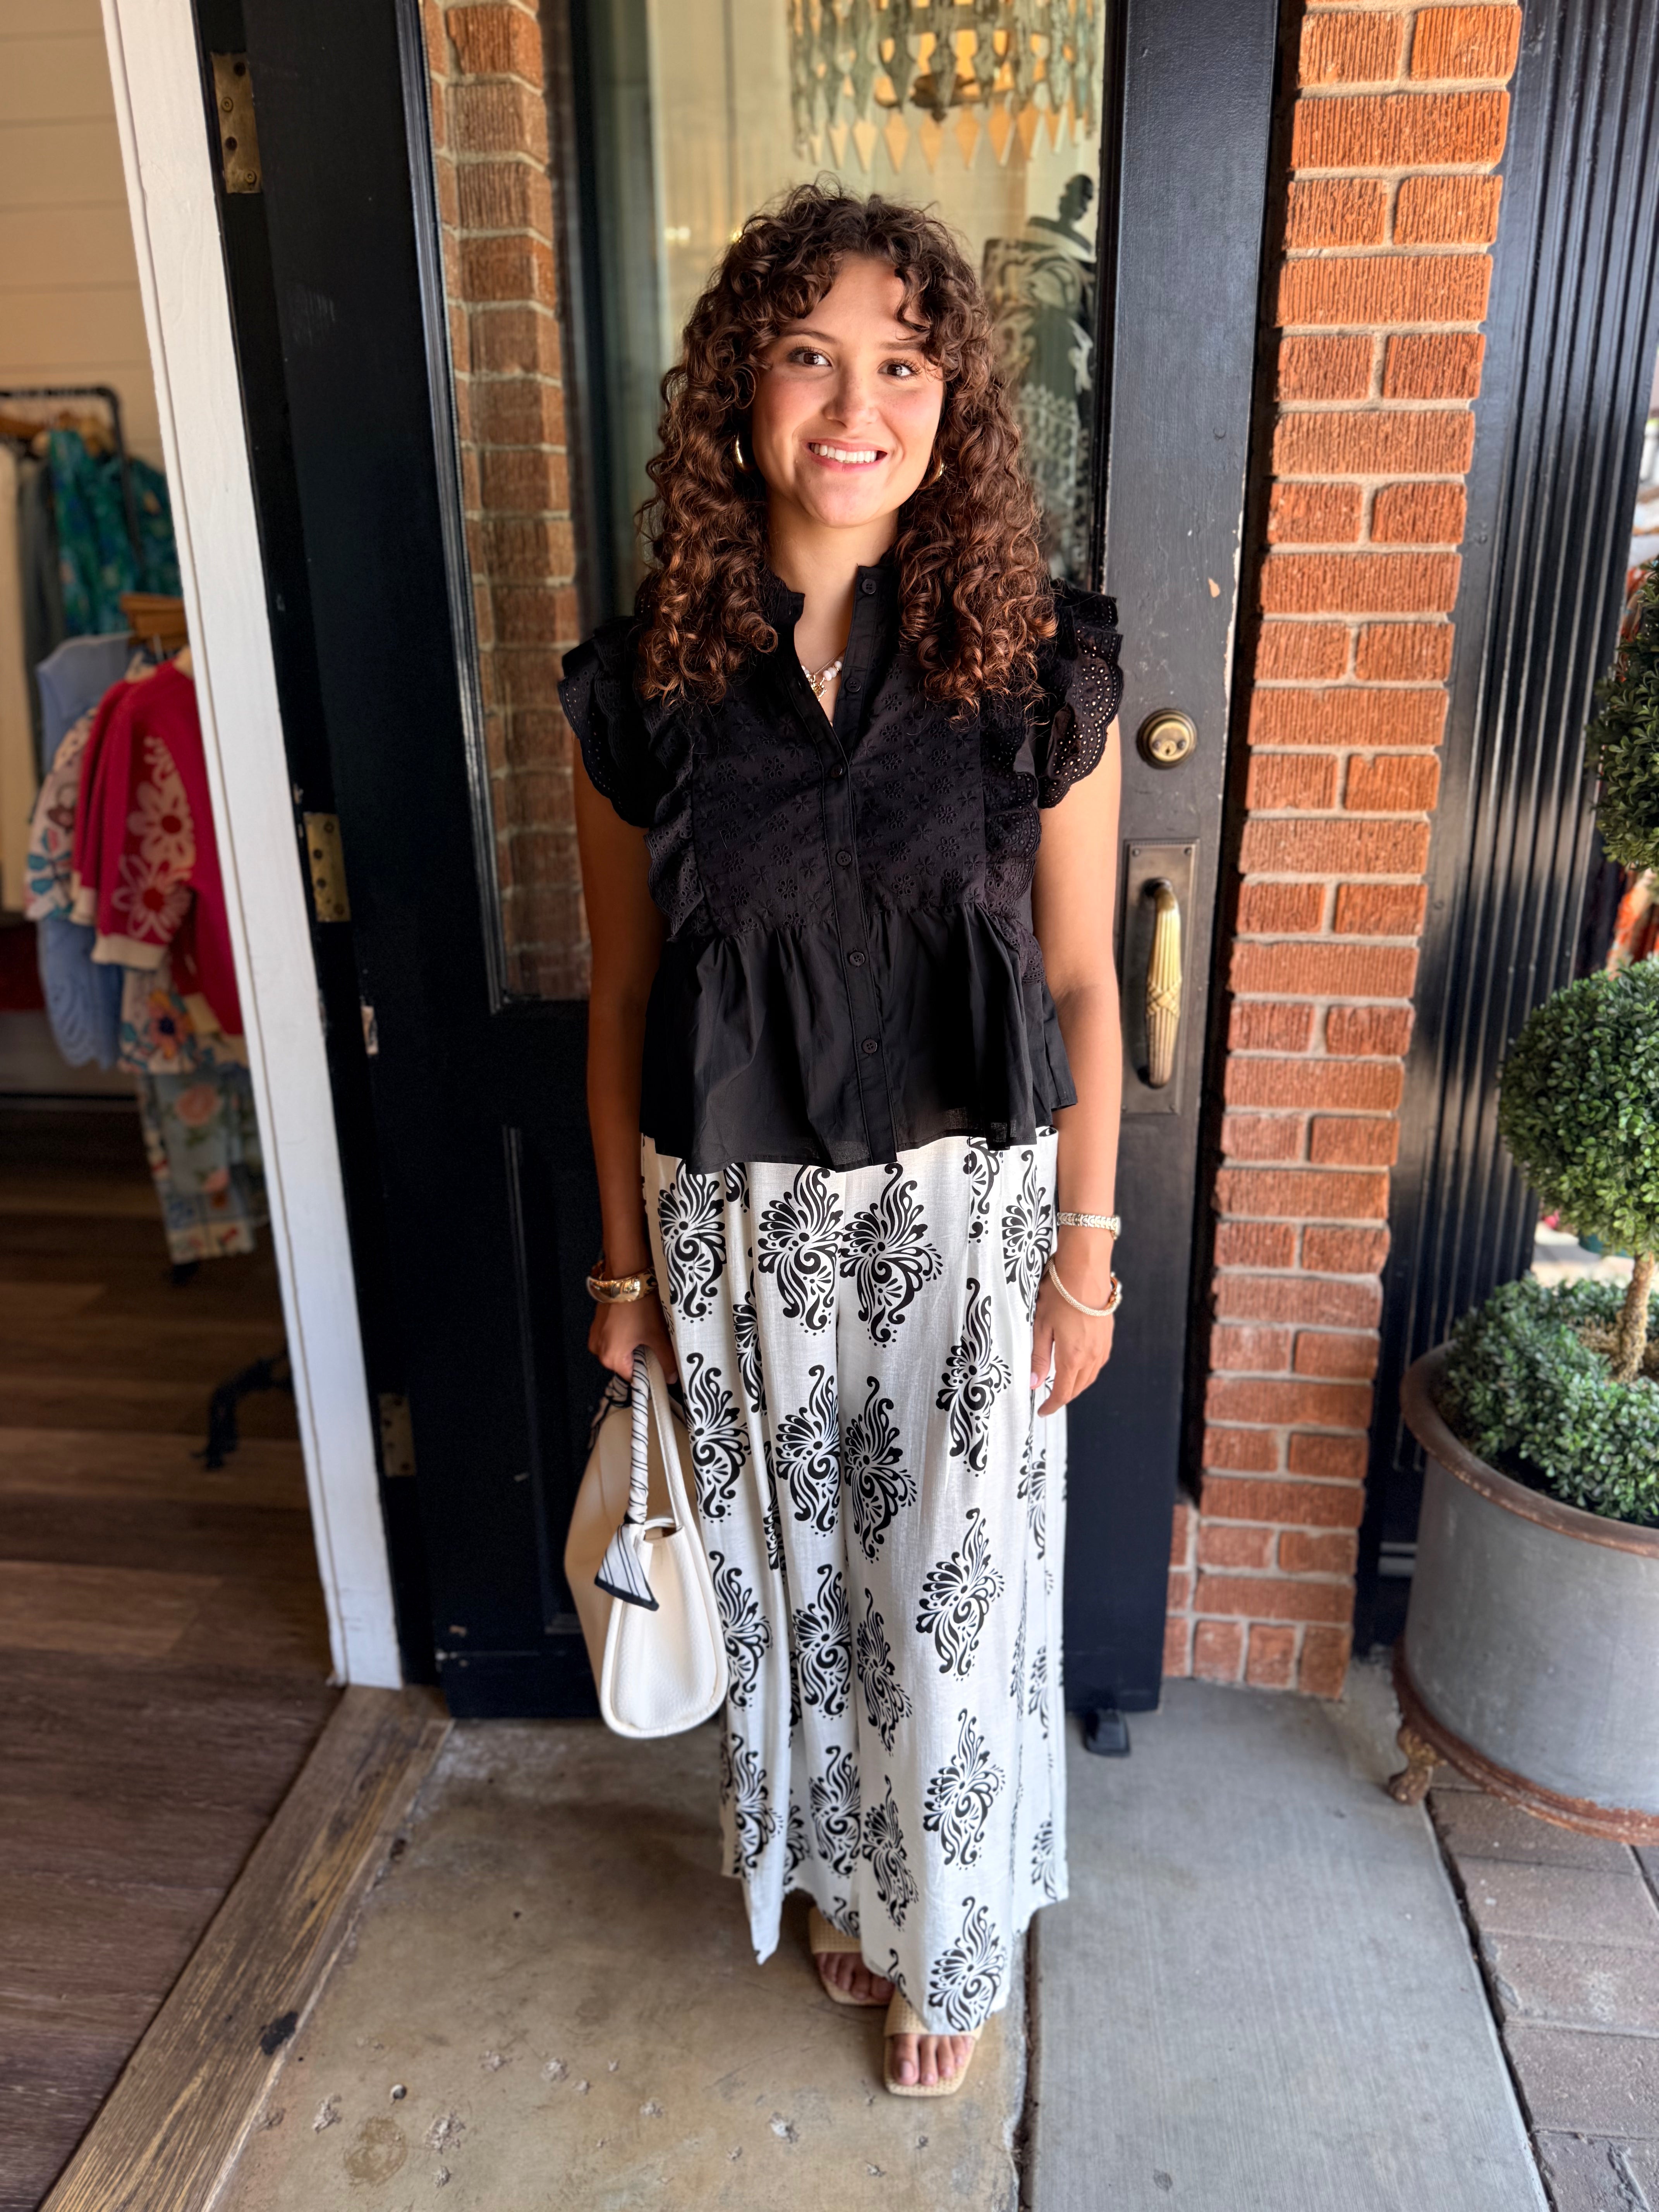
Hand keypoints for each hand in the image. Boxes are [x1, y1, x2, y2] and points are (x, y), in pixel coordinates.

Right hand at [589, 1287, 677, 1383]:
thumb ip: (666, 1360)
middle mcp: (599, 1351)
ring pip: (619, 1350)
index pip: (633, 1377)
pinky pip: (612, 1338)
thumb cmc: (639, 1306)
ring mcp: (596, 1337)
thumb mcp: (657, 1335)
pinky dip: (624, 1335)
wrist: (626, 1277)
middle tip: (654, 1342)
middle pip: (625, 1364)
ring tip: (644, 1330)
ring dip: (633, 1345)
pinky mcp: (597, 1325)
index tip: (660, 1365)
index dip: (649, 1372)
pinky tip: (634, 1323)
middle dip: (641, 1356)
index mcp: (611, 1358)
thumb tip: (672, 1376)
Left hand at [1030, 1255, 1115, 1415]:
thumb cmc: (1060, 1294)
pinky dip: (1088, 1371)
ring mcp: (1102, 1347)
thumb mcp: (1040, 1326)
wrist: (1086, 1270)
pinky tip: (1079, 1365)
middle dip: (1063, 1397)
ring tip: (1062, 1385)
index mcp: (1072, 1357)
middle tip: (1049, 1400)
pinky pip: (1098, 1363)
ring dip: (1076, 1385)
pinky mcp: (1108, 1336)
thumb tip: (1033, 1382)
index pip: (1062, 1392)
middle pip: (1078, 1387)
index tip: (1042, 1411)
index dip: (1051, 1405)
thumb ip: (1038, 1357)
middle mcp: (1091, 1356)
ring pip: (1090, 1377)